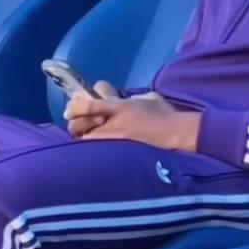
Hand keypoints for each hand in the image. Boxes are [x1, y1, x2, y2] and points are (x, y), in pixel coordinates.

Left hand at [65, 90, 200, 152]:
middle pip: (80, 125)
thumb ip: (128, 97)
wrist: (176, 135)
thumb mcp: (146, 97)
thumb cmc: (164, 114)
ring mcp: (115, 141)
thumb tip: (114, 95)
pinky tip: (98, 147)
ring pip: (86, 140)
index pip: (89, 105)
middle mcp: (114, 125)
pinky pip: (98, 150)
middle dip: (75, 123)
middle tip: (79, 123)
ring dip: (83, 136)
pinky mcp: (119, 153)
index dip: (76, 106)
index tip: (72, 108)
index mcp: (121, 107)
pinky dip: (93, 148)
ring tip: (88, 135)